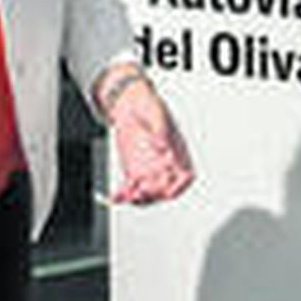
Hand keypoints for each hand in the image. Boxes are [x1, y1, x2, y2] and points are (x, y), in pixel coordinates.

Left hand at [107, 74, 194, 204]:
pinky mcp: (133, 170)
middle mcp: (165, 164)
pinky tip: (115, 196)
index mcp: (178, 151)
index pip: (185, 176)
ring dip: (138, 199)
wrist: (127, 101)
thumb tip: (162, 146)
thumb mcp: (156, 113)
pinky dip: (123, 194)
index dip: (179, 186)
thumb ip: (161, 131)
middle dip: (154, 195)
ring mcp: (149, 169)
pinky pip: (130, 188)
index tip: (168, 189)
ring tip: (127, 196)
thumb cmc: (147, 104)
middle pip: (164, 189)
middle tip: (141, 192)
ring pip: (148, 192)